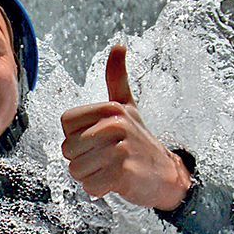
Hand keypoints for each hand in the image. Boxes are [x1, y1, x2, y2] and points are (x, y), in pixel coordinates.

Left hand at [61, 44, 190, 210]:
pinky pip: (90, 186)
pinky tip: (115, 182)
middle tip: (105, 158)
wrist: (167, 174)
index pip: (66, 124)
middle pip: (68, 149)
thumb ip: (117, 77)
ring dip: (90, 175)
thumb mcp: (127, 106)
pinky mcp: (123, 173)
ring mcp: (119, 149)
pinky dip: (99, 189)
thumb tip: (118, 45)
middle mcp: (114, 125)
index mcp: (110, 108)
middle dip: (81, 159)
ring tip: (110, 169)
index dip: (76, 136)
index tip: (96, 139)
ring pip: (76, 169)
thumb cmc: (140, 140)